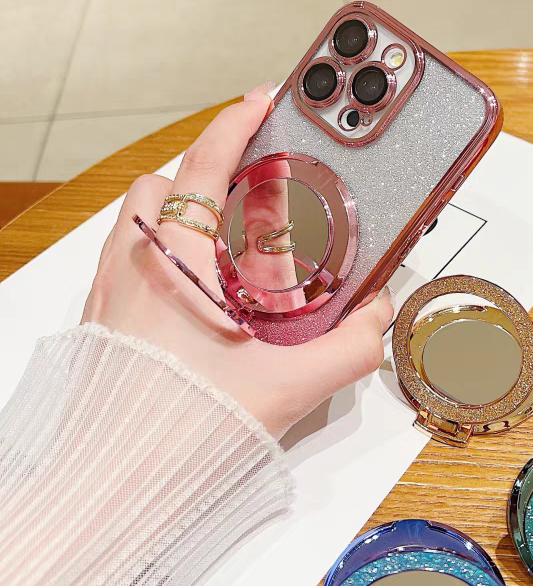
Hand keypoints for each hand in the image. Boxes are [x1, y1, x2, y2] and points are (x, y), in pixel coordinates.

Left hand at [82, 85, 393, 438]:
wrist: (114, 484)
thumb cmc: (183, 430)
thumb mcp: (287, 387)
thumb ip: (350, 347)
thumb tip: (378, 314)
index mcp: (175, 260)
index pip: (204, 165)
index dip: (236, 123)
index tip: (261, 101)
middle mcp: (133, 263)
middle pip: (165, 182)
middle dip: (207, 174)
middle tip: (250, 195)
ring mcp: (110, 288)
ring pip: (141, 218)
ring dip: (180, 212)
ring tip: (224, 243)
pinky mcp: (101, 316)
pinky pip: (129, 258)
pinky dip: (163, 253)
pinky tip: (198, 290)